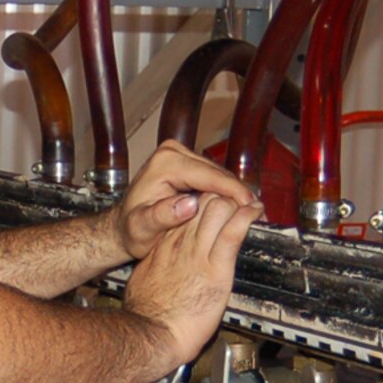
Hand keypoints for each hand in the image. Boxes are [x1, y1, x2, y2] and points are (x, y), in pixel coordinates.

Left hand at [110, 139, 258, 261]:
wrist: (124, 227)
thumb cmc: (131, 229)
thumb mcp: (142, 228)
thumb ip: (162, 216)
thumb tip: (189, 205)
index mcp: (164, 163)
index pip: (209, 175)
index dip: (233, 191)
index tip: (251, 205)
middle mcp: (173, 153)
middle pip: (218, 173)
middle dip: (239, 193)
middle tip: (259, 213)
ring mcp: (180, 156)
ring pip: (219, 175)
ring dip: (235, 193)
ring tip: (253, 213)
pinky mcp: (187, 164)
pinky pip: (214, 178)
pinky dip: (226, 192)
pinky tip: (237, 208)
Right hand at [122, 191, 260, 362]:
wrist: (151, 335)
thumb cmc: (146, 316)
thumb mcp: (143, 280)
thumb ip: (156, 267)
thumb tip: (163, 266)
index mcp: (164, 246)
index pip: (185, 211)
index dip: (203, 205)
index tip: (214, 208)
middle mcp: (180, 243)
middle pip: (202, 202)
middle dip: (222, 198)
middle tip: (238, 204)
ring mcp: (198, 253)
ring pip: (218, 208)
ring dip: (237, 204)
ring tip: (251, 206)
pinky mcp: (216, 269)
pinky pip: (233, 232)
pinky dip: (248, 218)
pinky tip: (255, 213)